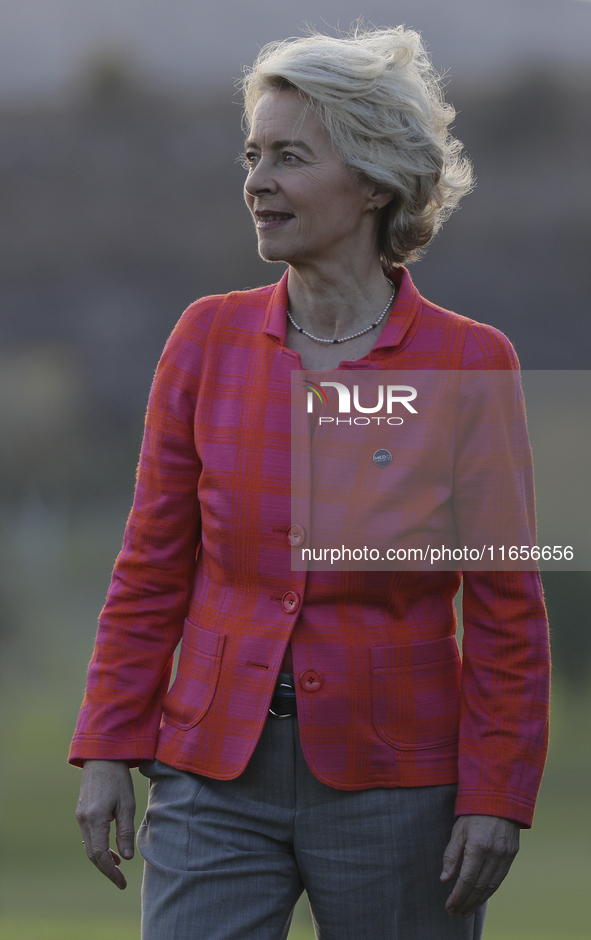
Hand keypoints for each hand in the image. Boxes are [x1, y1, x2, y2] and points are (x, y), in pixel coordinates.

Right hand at [76, 759, 135, 889]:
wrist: (102, 756)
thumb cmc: (118, 777)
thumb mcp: (127, 804)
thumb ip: (125, 831)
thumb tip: (126, 858)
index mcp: (95, 819)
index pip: (100, 855)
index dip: (110, 872)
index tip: (122, 883)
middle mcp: (84, 820)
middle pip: (92, 854)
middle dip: (106, 869)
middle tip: (121, 879)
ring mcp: (80, 816)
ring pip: (89, 846)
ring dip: (102, 858)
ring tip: (118, 864)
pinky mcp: (81, 812)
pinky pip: (88, 836)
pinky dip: (98, 846)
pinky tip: (110, 848)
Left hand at [440, 814, 519, 916]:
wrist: (500, 798)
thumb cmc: (474, 812)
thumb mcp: (458, 830)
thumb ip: (451, 855)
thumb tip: (445, 879)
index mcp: (478, 846)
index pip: (467, 880)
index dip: (457, 896)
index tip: (449, 906)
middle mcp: (494, 853)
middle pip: (479, 887)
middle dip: (466, 902)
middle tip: (455, 913)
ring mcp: (505, 855)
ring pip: (491, 887)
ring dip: (478, 902)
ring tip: (466, 911)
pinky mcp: (512, 855)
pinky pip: (500, 879)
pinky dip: (489, 892)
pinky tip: (480, 898)